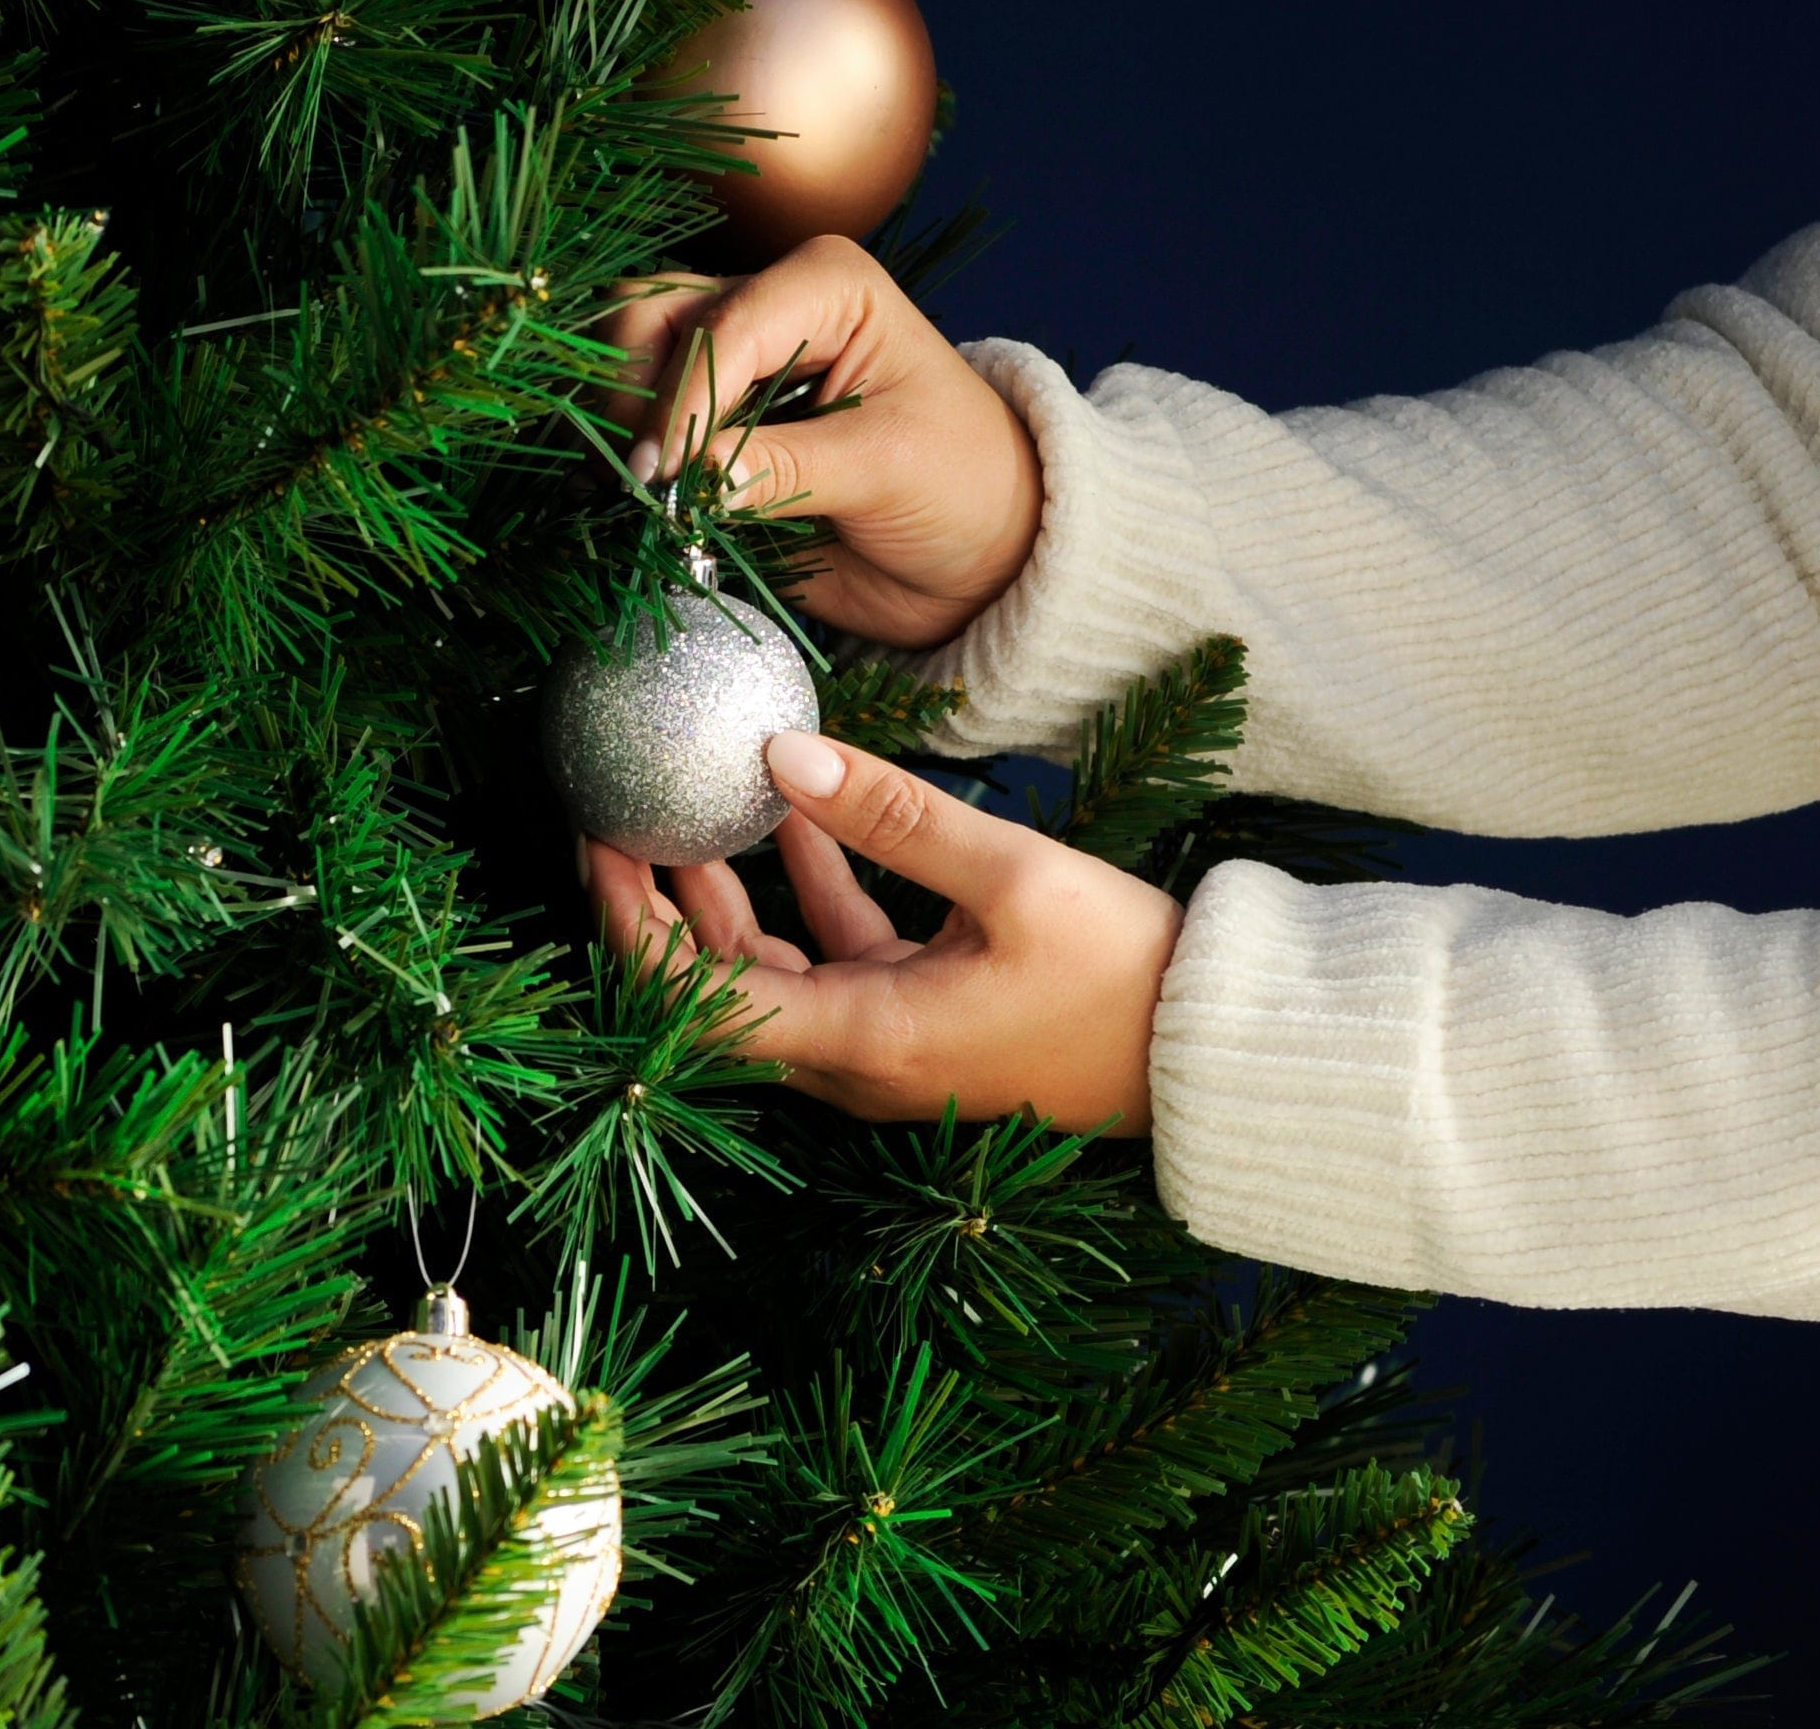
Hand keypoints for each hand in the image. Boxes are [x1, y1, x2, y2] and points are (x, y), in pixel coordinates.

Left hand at [585, 731, 1181, 1132]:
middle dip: (657, 904)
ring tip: (693, 803)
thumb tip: (780, 756)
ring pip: (771, 972)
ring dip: (727, 895)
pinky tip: (799, 812)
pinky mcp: (924, 1026)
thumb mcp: (1013, 876)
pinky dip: (807, 893)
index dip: (630, 923)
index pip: (695, 1000)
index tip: (602, 839)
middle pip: (713, 991)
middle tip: (621, 813)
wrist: (1217, 1055)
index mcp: (864, 1040)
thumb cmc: (1128, 977)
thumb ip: (890, 816)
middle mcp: (859, 1062)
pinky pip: (836, 961)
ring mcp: (889, 1050)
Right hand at [600, 235, 1044, 650]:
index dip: (680, 398)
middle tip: (642, 483)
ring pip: (625, 358)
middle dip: (631, 398)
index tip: (663, 473)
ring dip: (613, 425)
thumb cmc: (961, 486)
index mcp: (825, 286)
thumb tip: (699, 474)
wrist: (974, 551)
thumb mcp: (888, 469)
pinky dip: (617, 456)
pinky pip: (633, 422)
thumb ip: (790, 468)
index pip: (723, 325)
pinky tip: (632, 505)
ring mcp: (727, 365)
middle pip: (648, 318)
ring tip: (633, 496)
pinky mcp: (705, 425)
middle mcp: (766, 307)